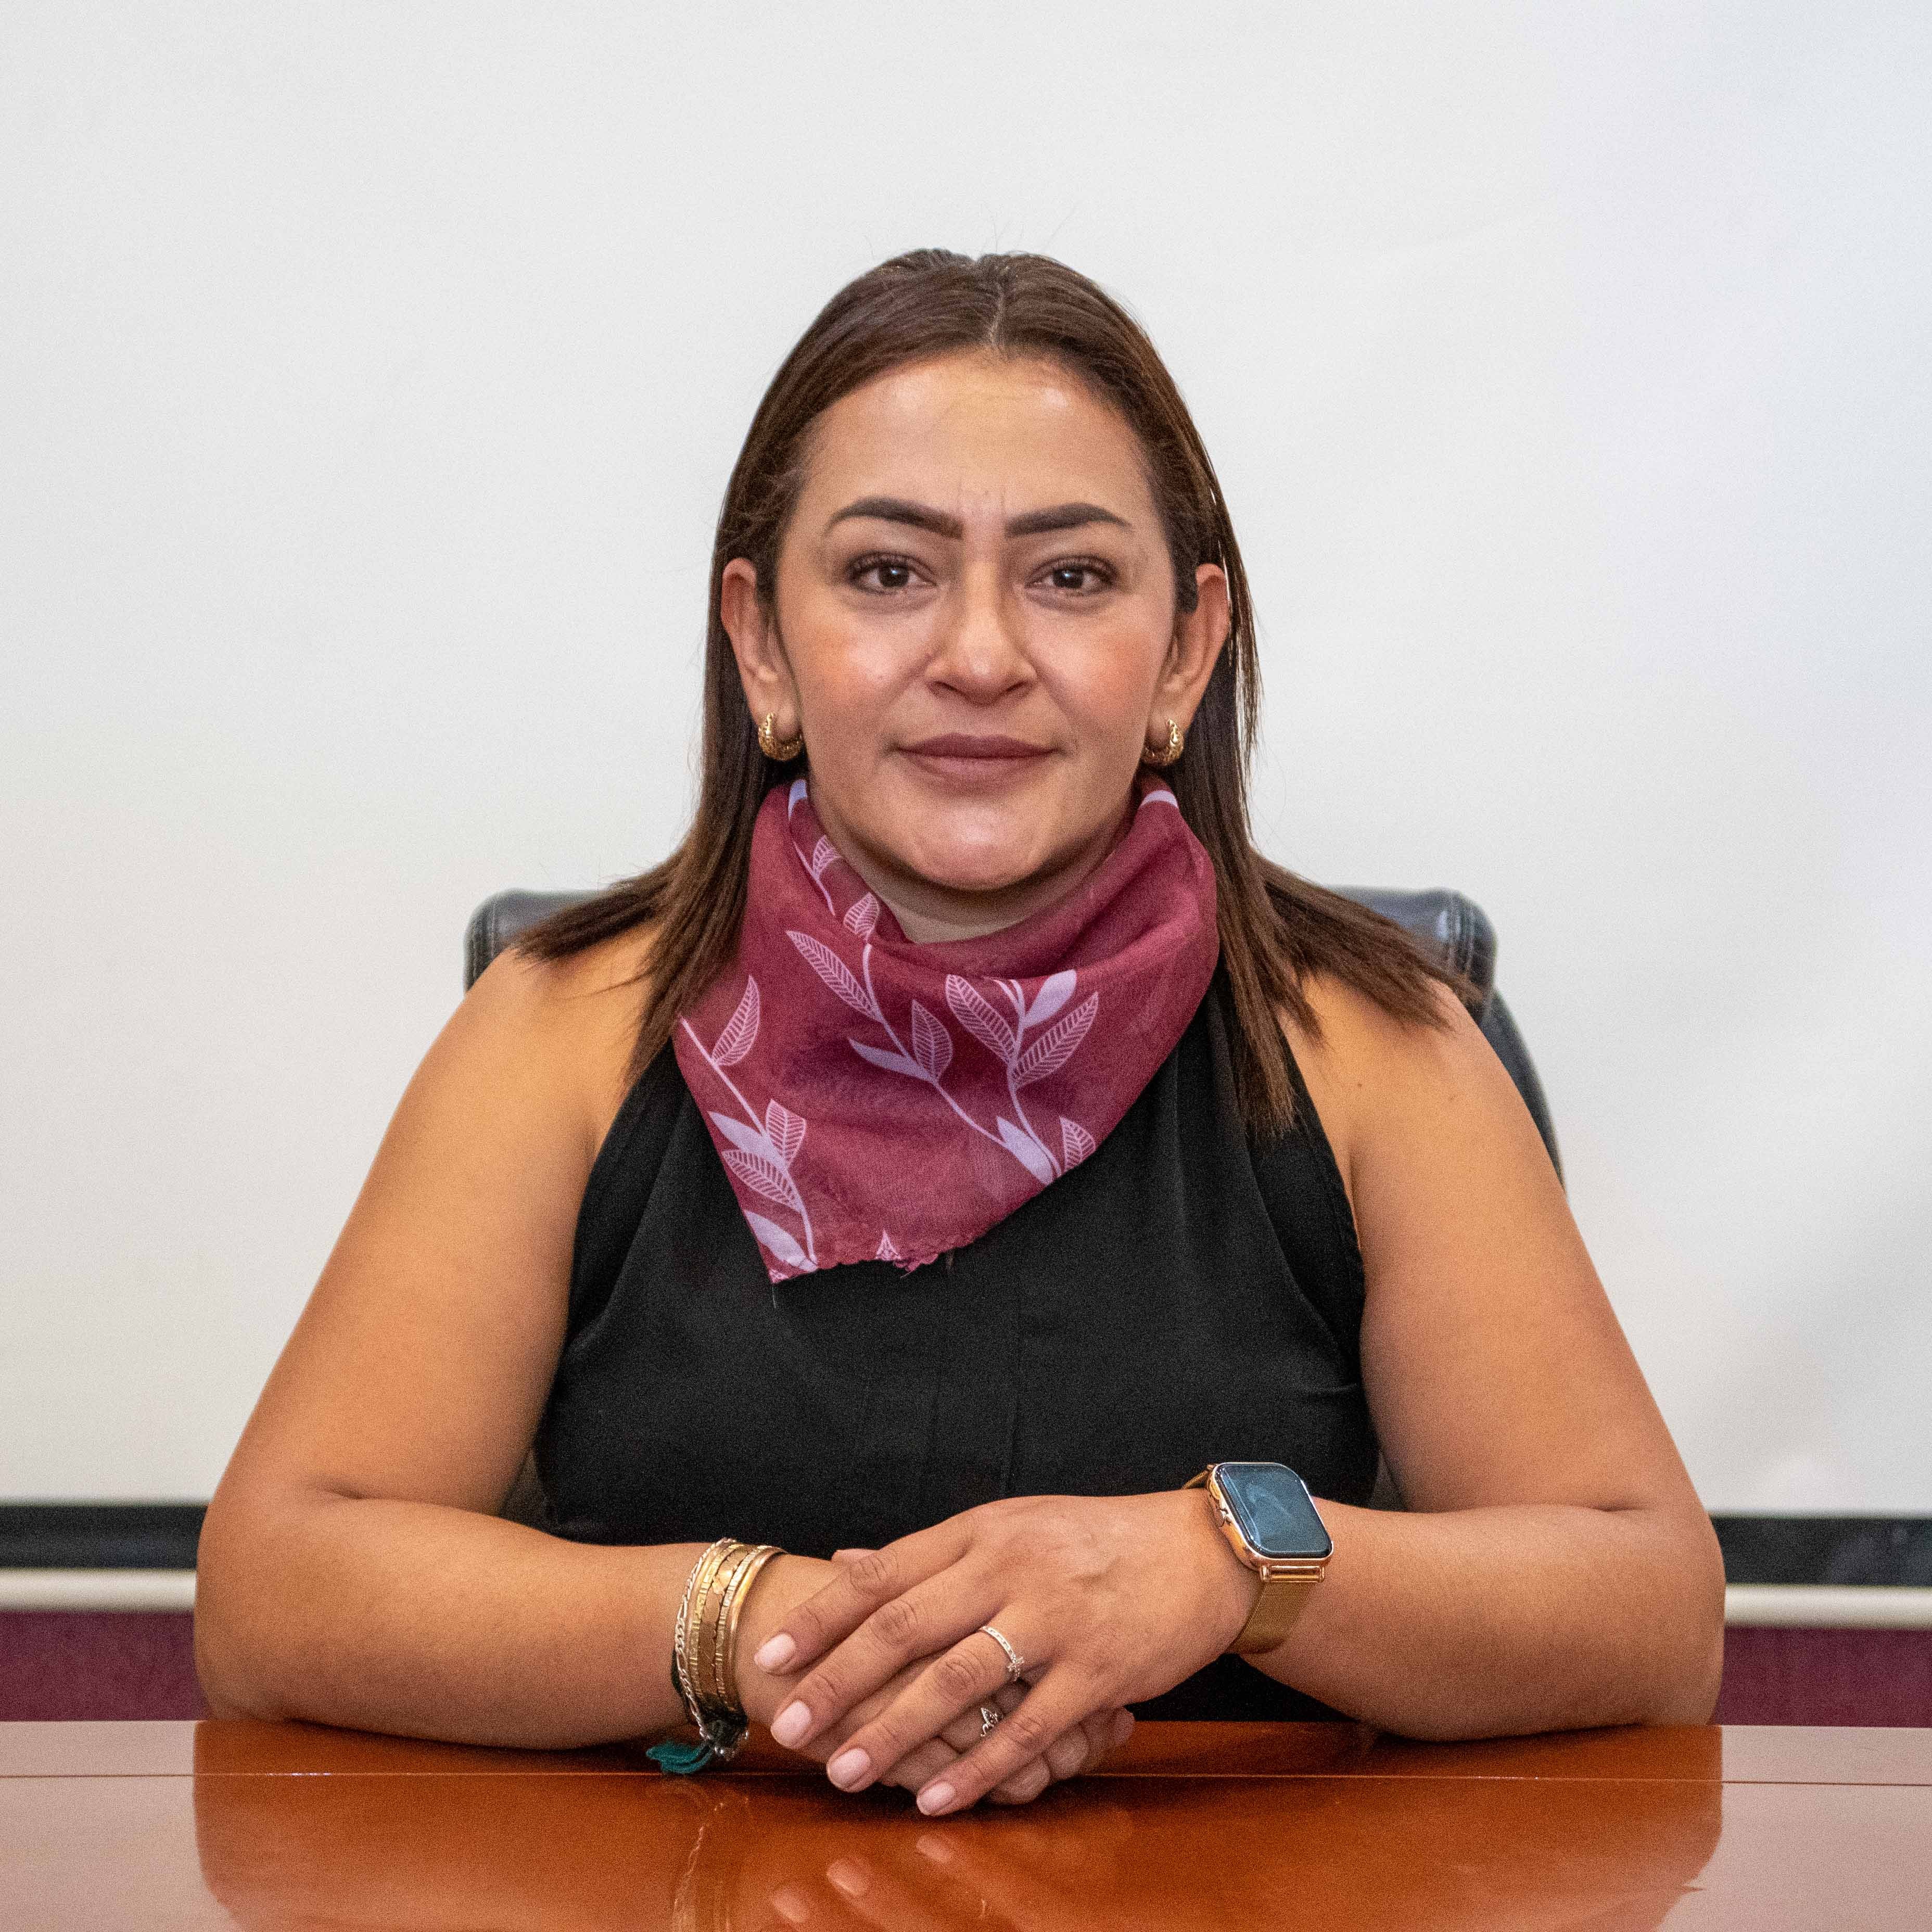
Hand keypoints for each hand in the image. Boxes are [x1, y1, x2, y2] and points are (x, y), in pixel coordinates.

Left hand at [746, 1491, 1258, 1814]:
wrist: (1203, 1549)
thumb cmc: (1096, 1539)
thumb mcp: (1010, 1525)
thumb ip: (931, 1552)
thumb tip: (847, 1562)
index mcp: (983, 1533)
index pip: (884, 1575)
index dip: (823, 1617)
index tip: (769, 1655)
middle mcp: (1009, 1570)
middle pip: (905, 1627)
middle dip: (838, 1681)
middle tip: (787, 1724)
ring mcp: (1054, 1620)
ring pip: (957, 1682)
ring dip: (894, 1732)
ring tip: (844, 1772)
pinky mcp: (1098, 1671)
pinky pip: (1027, 1728)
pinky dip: (977, 1767)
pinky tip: (936, 1800)